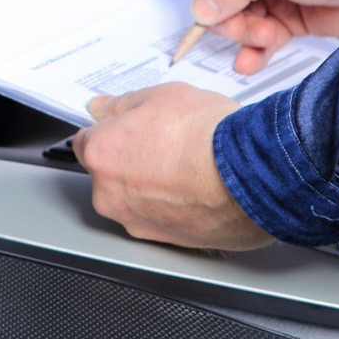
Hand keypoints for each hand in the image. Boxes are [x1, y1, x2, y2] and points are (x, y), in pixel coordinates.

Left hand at [73, 85, 272, 250]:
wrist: (252, 175)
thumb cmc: (209, 136)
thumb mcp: (163, 96)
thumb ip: (123, 104)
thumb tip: (102, 107)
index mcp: (102, 155)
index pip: (87, 142)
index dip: (109, 133)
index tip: (125, 129)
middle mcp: (111, 195)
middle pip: (110, 175)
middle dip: (132, 162)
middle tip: (167, 145)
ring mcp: (138, 223)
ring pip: (137, 201)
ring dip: (155, 188)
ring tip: (191, 168)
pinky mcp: (168, 243)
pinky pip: (165, 220)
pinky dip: (177, 208)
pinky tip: (200, 190)